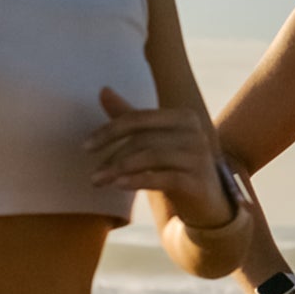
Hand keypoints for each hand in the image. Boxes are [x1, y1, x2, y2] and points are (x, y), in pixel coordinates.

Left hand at [85, 87, 230, 224]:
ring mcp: (200, 157)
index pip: (138, 118)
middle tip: (93, 175)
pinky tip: (118, 186)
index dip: (109, 131)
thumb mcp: (154, 141)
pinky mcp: (199, 181)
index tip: (85, 147)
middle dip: (113, 156)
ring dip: (120, 170)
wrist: (209, 203)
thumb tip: (103, 90)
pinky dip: (137, 180)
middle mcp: (196, 132)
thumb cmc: (176, 167)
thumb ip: (130, 117)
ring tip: (100, 182)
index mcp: (184, 117)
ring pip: (152, 157)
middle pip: (144, 138)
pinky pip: (163, 178)